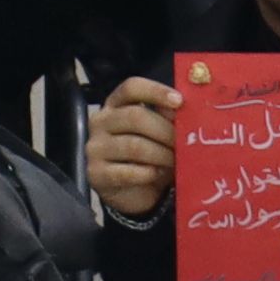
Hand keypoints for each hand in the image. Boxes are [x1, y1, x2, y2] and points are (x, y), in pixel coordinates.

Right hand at [86, 75, 178, 220]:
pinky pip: (126, 172)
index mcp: (115, 104)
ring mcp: (95, 148)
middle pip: (135, 116)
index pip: (131, 88)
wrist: (131, 193)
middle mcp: (100, 122)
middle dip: (165, 130)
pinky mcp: (96, 174)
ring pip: (133, 145)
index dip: (156, 91)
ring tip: (175, 161)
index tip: (179, 101)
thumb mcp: (158, 133)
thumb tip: (182, 108)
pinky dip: (147, 173)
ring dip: (161, 154)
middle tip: (184, 143)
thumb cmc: (148, 155)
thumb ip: (166, 118)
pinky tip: (157, 174)